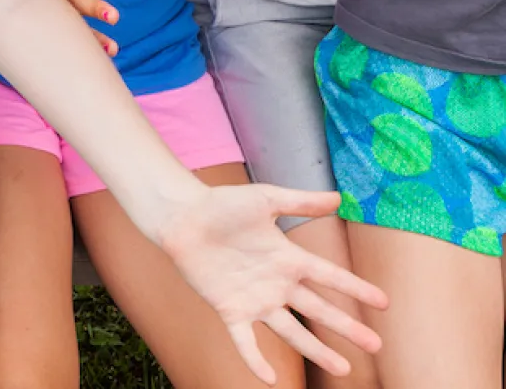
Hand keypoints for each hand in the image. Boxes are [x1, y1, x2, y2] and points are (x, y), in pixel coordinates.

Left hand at [159, 183, 385, 383]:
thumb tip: (339, 197)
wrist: (183, 216)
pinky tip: (269, 379)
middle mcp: (277, 283)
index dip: (356, 289)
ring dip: (316, 350)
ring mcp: (255, 299)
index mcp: (288, 257)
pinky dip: (255, 360)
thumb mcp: (266, 199)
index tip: (384, 302)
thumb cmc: (223, 204)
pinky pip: (245, 341)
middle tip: (377, 346)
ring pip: (291, 331)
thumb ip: (301, 202)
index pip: (329, 276)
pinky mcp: (230, 310)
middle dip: (347, 326)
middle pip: (318, 309)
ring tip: (344, 369)